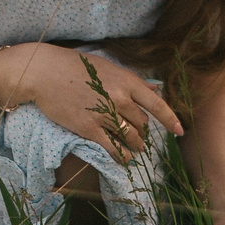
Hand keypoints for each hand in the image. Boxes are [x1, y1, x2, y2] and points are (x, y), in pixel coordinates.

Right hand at [15, 44, 183, 165]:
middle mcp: (119, 99)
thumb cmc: (74, 66)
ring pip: (131, 137)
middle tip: (141, 136)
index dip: (171, 119)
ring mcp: (104, 114)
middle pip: (142, 123)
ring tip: (136, 150)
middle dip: (144, 131)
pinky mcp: (89, 128)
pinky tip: (123, 159)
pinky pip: (112, 147)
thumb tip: (154, 89)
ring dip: (136, 146)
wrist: (45, 72)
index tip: (179, 130)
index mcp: (127, 81)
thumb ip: (131, 81)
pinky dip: (121, 155)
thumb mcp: (107, 67)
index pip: (157, 104)